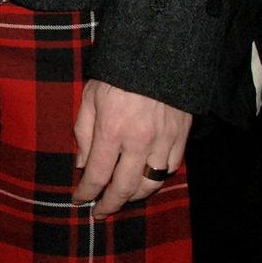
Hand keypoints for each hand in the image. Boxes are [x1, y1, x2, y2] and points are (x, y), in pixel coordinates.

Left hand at [72, 79, 190, 215]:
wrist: (157, 51)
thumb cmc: (117, 72)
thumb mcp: (90, 97)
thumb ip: (84, 132)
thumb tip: (82, 164)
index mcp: (112, 130)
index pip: (97, 176)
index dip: (86, 193)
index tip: (80, 200)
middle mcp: (139, 141)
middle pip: (125, 189)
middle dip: (110, 205)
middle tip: (101, 211)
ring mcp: (163, 140)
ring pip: (151, 184)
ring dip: (135, 196)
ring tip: (123, 197)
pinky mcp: (181, 135)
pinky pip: (172, 167)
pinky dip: (158, 177)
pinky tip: (146, 177)